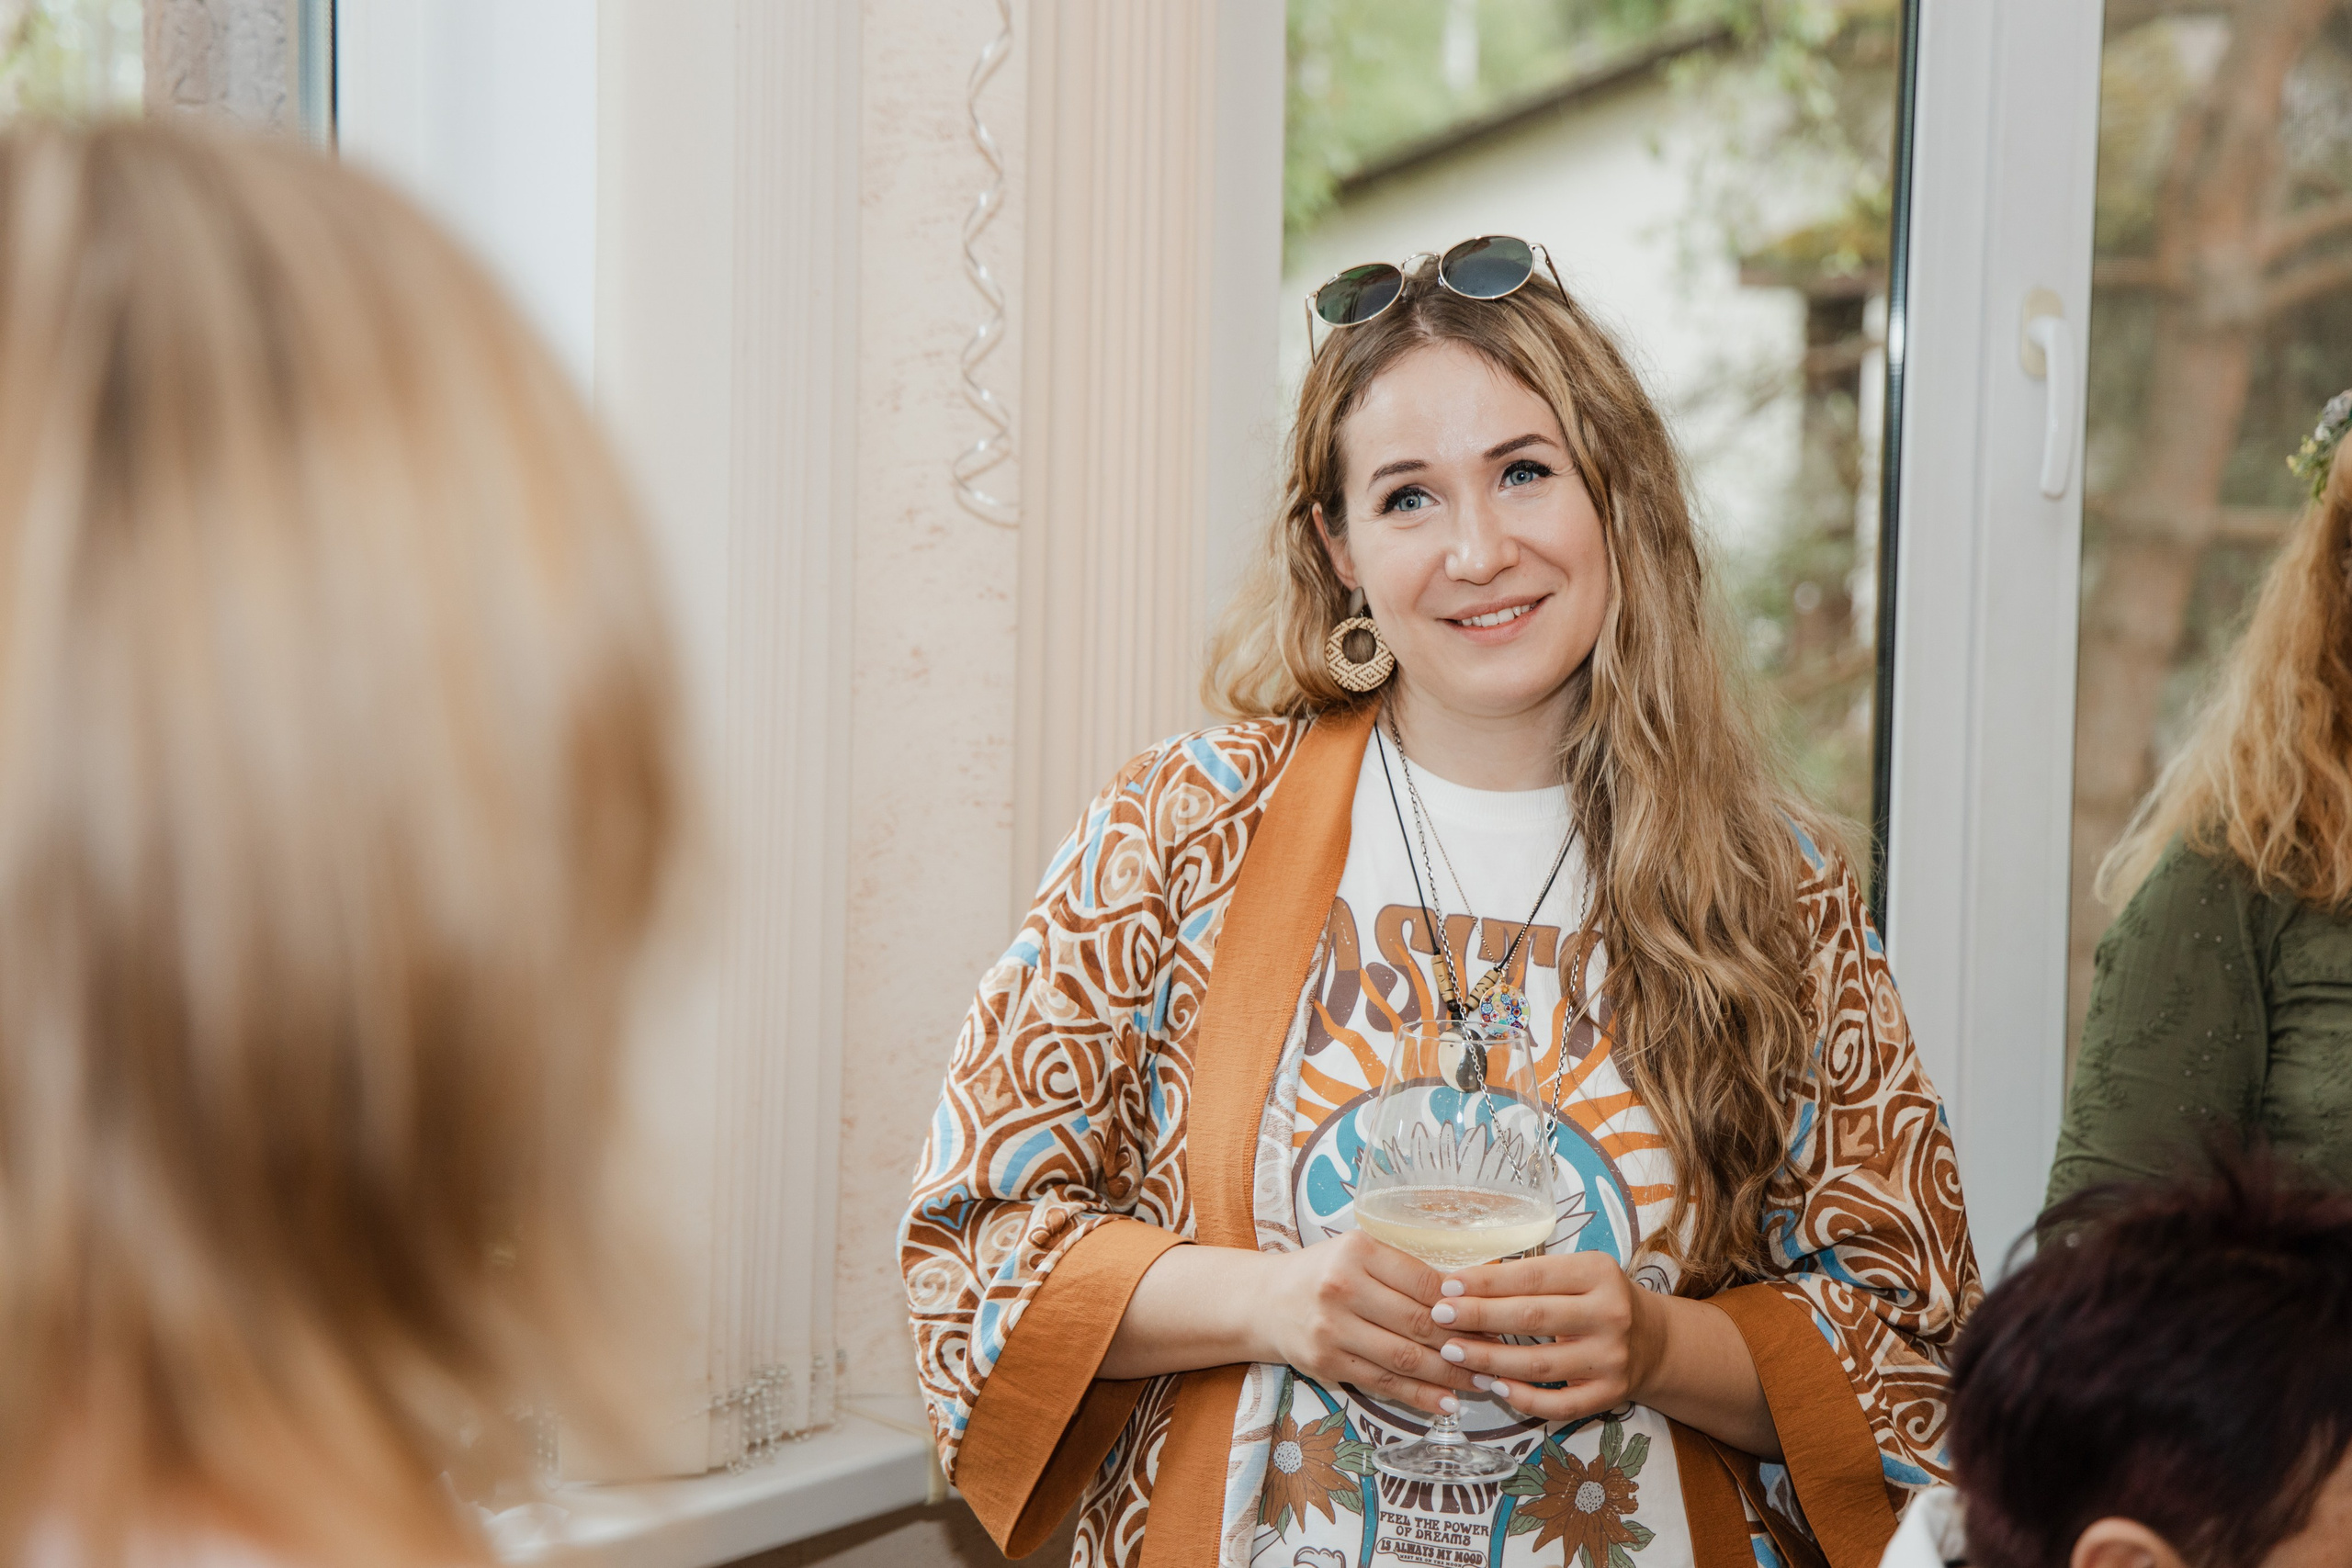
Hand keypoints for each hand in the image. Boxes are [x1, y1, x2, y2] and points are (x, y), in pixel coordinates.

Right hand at [1248, 1230, 1484, 1415]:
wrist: (1264, 1302)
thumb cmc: (1324, 1273)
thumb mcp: (1359, 1254)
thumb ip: (1406, 1271)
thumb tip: (1470, 1296)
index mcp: (1357, 1251)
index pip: (1424, 1281)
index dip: (1463, 1304)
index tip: (1493, 1316)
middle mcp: (1341, 1288)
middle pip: (1417, 1323)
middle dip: (1464, 1342)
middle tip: (1496, 1354)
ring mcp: (1331, 1329)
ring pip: (1404, 1358)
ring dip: (1449, 1374)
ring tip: (1481, 1381)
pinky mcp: (1326, 1363)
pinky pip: (1383, 1383)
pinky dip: (1419, 1396)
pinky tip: (1446, 1401)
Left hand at [1423, 1252, 1666, 1421]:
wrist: (1655, 1341)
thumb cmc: (1599, 1299)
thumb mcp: (1577, 1274)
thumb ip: (1531, 1278)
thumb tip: (1464, 1284)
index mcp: (1599, 1273)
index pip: (1532, 1275)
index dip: (1486, 1281)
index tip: (1447, 1285)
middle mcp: (1610, 1314)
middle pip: (1531, 1317)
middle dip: (1478, 1317)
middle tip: (1439, 1317)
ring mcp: (1612, 1359)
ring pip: (1538, 1364)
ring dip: (1489, 1360)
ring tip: (1453, 1352)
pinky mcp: (1610, 1395)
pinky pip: (1558, 1404)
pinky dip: (1522, 1398)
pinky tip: (1493, 1387)